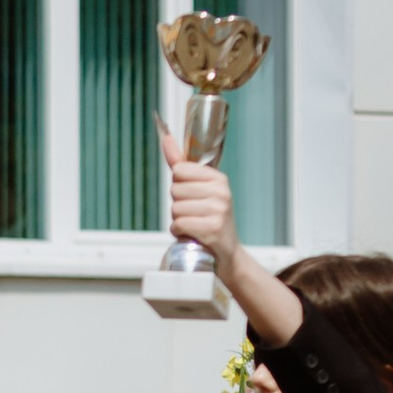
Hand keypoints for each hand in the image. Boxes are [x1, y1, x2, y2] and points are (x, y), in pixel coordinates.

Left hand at [158, 127, 237, 278]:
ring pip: (175, 209)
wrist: (226, 253)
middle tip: (194, 215)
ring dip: (178, 220)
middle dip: (178, 205)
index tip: (192, 196)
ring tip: (194, 225)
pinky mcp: (212, 228)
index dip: (178, 186)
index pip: (179, 170)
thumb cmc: (208, 219)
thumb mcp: (199, 189)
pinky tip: (192, 234)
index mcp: (218, 178)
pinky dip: (179, 232)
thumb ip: (181, 165)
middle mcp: (221, 191)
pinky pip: (178, 224)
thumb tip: (166, 138)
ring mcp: (218, 210)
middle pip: (174, 190)